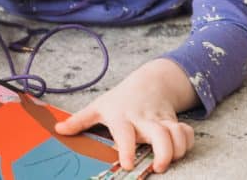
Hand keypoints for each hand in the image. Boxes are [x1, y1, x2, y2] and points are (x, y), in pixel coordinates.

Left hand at [55, 59, 196, 173]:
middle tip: (159, 166)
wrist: (151, 81)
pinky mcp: (174, 121)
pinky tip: (180, 150)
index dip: (127, 148)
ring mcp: (161, 119)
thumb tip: (58, 130)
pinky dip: (187, 142)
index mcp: (123, 117)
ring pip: (176, 133)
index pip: (125, 133)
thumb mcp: (100, 106)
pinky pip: (186, 131)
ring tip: (168, 161)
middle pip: (160, 133)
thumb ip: (80, 120)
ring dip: (177, 149)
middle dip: (164, 152)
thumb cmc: (122, 99)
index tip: (128, 164)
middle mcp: (144, 119)